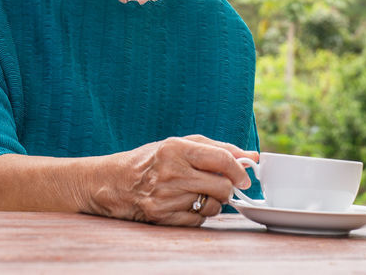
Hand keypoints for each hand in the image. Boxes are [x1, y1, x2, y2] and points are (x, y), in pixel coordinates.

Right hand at [101, 135, 258, 225]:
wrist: (113, 182)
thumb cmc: (151, 160)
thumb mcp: (180, 144)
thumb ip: (217, 148)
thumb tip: (251, 156)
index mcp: (177, 149)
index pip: (221, 159)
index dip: (239, 169)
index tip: (245, 176)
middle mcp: (172, 173)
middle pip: (220, 187)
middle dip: (228, 188)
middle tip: (222, 185)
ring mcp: (166, 197)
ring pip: (212, 206)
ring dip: (213, 202)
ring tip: (198, 192)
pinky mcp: (162, 217)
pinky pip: (198, 220)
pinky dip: (199, 213)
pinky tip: (186, 203)